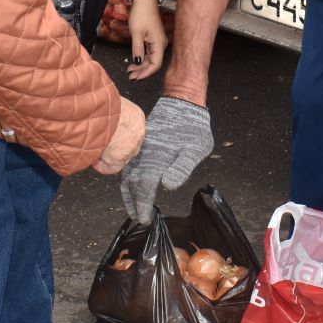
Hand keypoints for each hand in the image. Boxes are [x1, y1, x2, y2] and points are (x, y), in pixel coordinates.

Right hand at [93, 97, 146, 175]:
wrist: (95, 110)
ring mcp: (130, 146)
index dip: (118, 134)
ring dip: (108, 154)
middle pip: (129, 144)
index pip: (131, 129)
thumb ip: (111, 110)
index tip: (109, 135)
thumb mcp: (109, 101)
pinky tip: (93, 160)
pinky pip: (111, 167)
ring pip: (121, 156)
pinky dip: (102, 166)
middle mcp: (138, 132)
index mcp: (137, 116)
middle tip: (102, 144)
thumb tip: (102, 110)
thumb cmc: (100, 103)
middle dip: (115, 146)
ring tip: (94, 149)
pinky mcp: (120, 157)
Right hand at [116, 95, 211, 222]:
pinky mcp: (139, 144)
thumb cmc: (193, 128)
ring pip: (126, 174)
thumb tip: (167, 185)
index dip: (143, 205)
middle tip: (137, 217)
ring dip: (128, 192)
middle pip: (132, 184)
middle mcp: (144, 155)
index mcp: (157, 159)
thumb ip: (182, 167)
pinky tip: (130, 184)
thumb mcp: (196, 148)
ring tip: (132, 206)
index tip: (144, 219)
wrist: (182, 102)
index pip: (144, 188)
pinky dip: (127, 177)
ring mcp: (140, 149)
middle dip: (133, 203)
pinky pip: (128, 164)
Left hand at [124, 0, 169, 80]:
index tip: (136, 78)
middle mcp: (160, 44)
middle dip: (142, 71)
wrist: (144, 0)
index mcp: (159, 44)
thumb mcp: (136, 33)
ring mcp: (157, 42)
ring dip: (141, 66)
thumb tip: (137, 62)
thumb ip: (137, 49)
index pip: (155, 64)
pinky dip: (141, 58)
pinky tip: (134, 62)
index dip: (146, 73)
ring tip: (130, 71)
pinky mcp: (153, 39)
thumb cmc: (141, 14)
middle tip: (131, 77)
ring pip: (150, 58)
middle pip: (153, 63)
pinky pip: (149, 52)